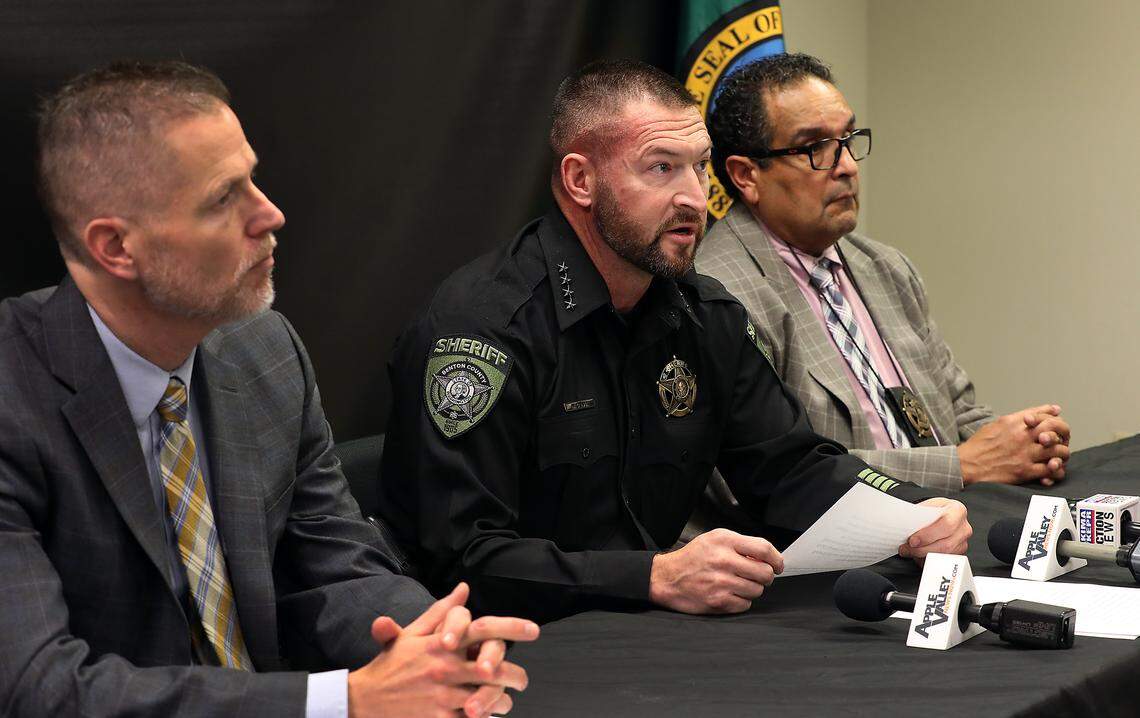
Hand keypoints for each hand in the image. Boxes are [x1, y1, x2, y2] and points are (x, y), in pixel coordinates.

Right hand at [349, 583, 538, 717]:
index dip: (512, 627)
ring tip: (505, 702)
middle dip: (515, 676)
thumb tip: (464, 589)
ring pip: (489, 698)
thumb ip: (442, 612)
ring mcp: (443, 694)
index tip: (534, 630)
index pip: (483, 628)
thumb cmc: (391, 665)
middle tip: (521, 680)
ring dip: (502, 701)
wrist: (362, 700)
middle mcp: (445, 666)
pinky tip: (485, 717)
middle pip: (495, 669)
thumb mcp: (413, 634)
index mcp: (442, 642)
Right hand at [649, 528, 782, 613]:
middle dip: (765, 576)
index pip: (764, 549)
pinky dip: (741, 601)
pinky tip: (730, 593)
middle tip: (756, 575)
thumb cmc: (693, 558)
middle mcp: (723, 560)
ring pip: (757, 590)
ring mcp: (721, 583)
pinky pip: (745, 604)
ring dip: (752, 589)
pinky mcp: (718, 601)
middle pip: (765, 573)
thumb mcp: (715, 539)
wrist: (667, 578)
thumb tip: (768, 557)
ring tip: (739, 583)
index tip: (778, 565)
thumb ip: (741, 544)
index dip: (777, 559)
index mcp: (724, 541)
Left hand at [898, 498, 970, 563]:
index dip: (928, 535)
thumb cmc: (933, 511)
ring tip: (909, 552)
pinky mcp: (959, 554)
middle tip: (906, 548)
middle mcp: (963, 528)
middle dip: (922, 549)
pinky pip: (943, 562)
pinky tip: (918, 556)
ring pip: (944, 556)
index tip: (912, 541)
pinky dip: (928, 560)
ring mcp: (963, 542)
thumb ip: (918, 516)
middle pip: (946, 544)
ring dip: (924, 556)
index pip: (946, 524)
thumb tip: (904, 527)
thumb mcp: (926, 507)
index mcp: (957, 510)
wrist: (941, 515)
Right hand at [959, 405, 1069, 485]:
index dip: (1054, 417)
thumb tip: (1034, 414)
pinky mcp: (1025, 471)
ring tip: (1059, 456)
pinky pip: (1051, 470)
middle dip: (1063, 433)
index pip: (1044, 414)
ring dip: (1062, 453)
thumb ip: (1016, 419)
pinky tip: (1053, 469)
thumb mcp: (995, 425)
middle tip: (1062, 439)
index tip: (1057, 420)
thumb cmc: (978, 446)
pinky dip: (1056, 470)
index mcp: (1013, 422)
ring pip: (1058, 450)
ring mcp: (1025, 454)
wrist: (965, 465)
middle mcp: (1021, 436)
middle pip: (1055, 428)